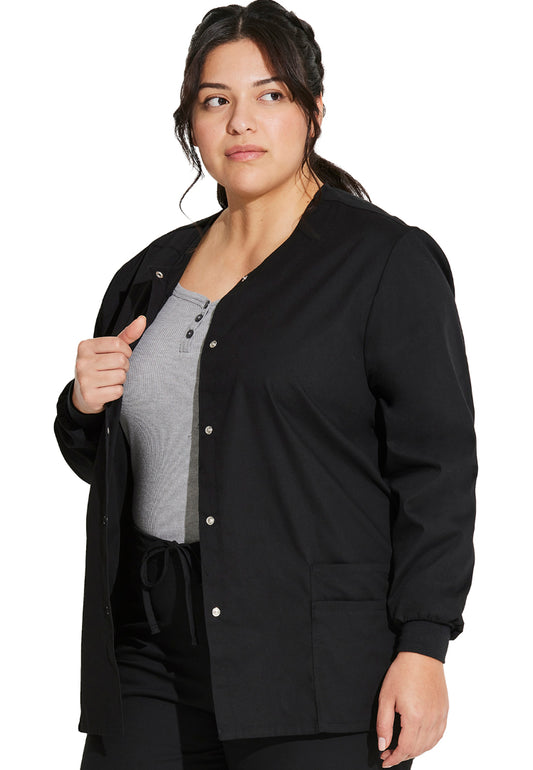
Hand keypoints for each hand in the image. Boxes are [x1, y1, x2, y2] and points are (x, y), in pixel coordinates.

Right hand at [72, 315, 146, 413]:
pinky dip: (117, 391)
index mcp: (85, 346)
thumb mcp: (110, 349)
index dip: (126, 352)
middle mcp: (82, 362)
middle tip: (114, 370)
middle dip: (124, 366)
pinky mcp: (90, 396)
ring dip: (121, 379)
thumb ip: (127, 334)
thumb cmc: (101, 366)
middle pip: (121, 360)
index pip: (119, 344)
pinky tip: (107, 390)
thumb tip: (143, 319)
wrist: (84, 394)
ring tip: (110, 379)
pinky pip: (118, 391)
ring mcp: (84, 379)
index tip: (120, 356)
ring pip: (121, 376)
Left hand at [376, 651, 448, 766]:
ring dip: (415, 751)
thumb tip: (383, 745)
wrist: (422, 655)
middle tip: (389, 754)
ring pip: (429, 745)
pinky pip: (438, 735)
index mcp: (415, 717)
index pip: (405, 748)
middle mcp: (430, 720)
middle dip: (402, 755)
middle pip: (417, 749)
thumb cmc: (402, 672)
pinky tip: (419, 741)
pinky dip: (428, 743)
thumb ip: (384, 724)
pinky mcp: (444, 711)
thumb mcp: (386, 697)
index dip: (394, 758)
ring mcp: (440, 716)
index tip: (384, 760)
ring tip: (401, 748)